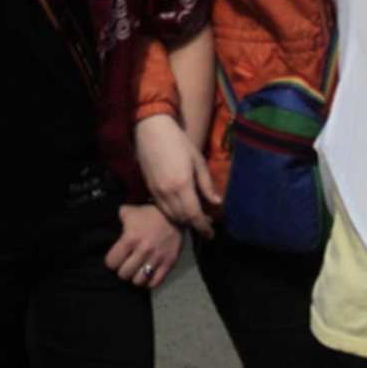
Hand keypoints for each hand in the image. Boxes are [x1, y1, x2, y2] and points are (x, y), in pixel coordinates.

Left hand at [106, 204, 183, 288]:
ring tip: (138, 270)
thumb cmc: (150, 214)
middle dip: (123, 270)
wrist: (176, 215)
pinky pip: (154, 282)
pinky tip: (148, 274)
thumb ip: (118, 218)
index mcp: (131, 238)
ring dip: (136, 276)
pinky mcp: (169, 263)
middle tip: (127, 264)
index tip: (116, 258)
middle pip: (124, 274)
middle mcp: (143, 250)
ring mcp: (157, 258)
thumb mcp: (131, 212)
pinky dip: (149, 281)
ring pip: (138, 281)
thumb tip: (107, 220)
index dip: (112, 261)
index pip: (111, 262)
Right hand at [136, 115, 220, 238]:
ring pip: (171, 216)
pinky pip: (162, 209)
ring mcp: (156, 193)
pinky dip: (173, 214)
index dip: (203, 227)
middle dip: (195, 225)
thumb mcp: (198, 161)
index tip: (211, 234)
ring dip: (184, 221)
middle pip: (182, 219)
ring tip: (197, 219)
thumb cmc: (179, 142)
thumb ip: (206, 184)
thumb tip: (217, 203)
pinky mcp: (149, 190)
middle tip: (208, 225)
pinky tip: (182, 209)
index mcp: (182, 185)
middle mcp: (167, 193)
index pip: (193, 214)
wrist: (152, 132)